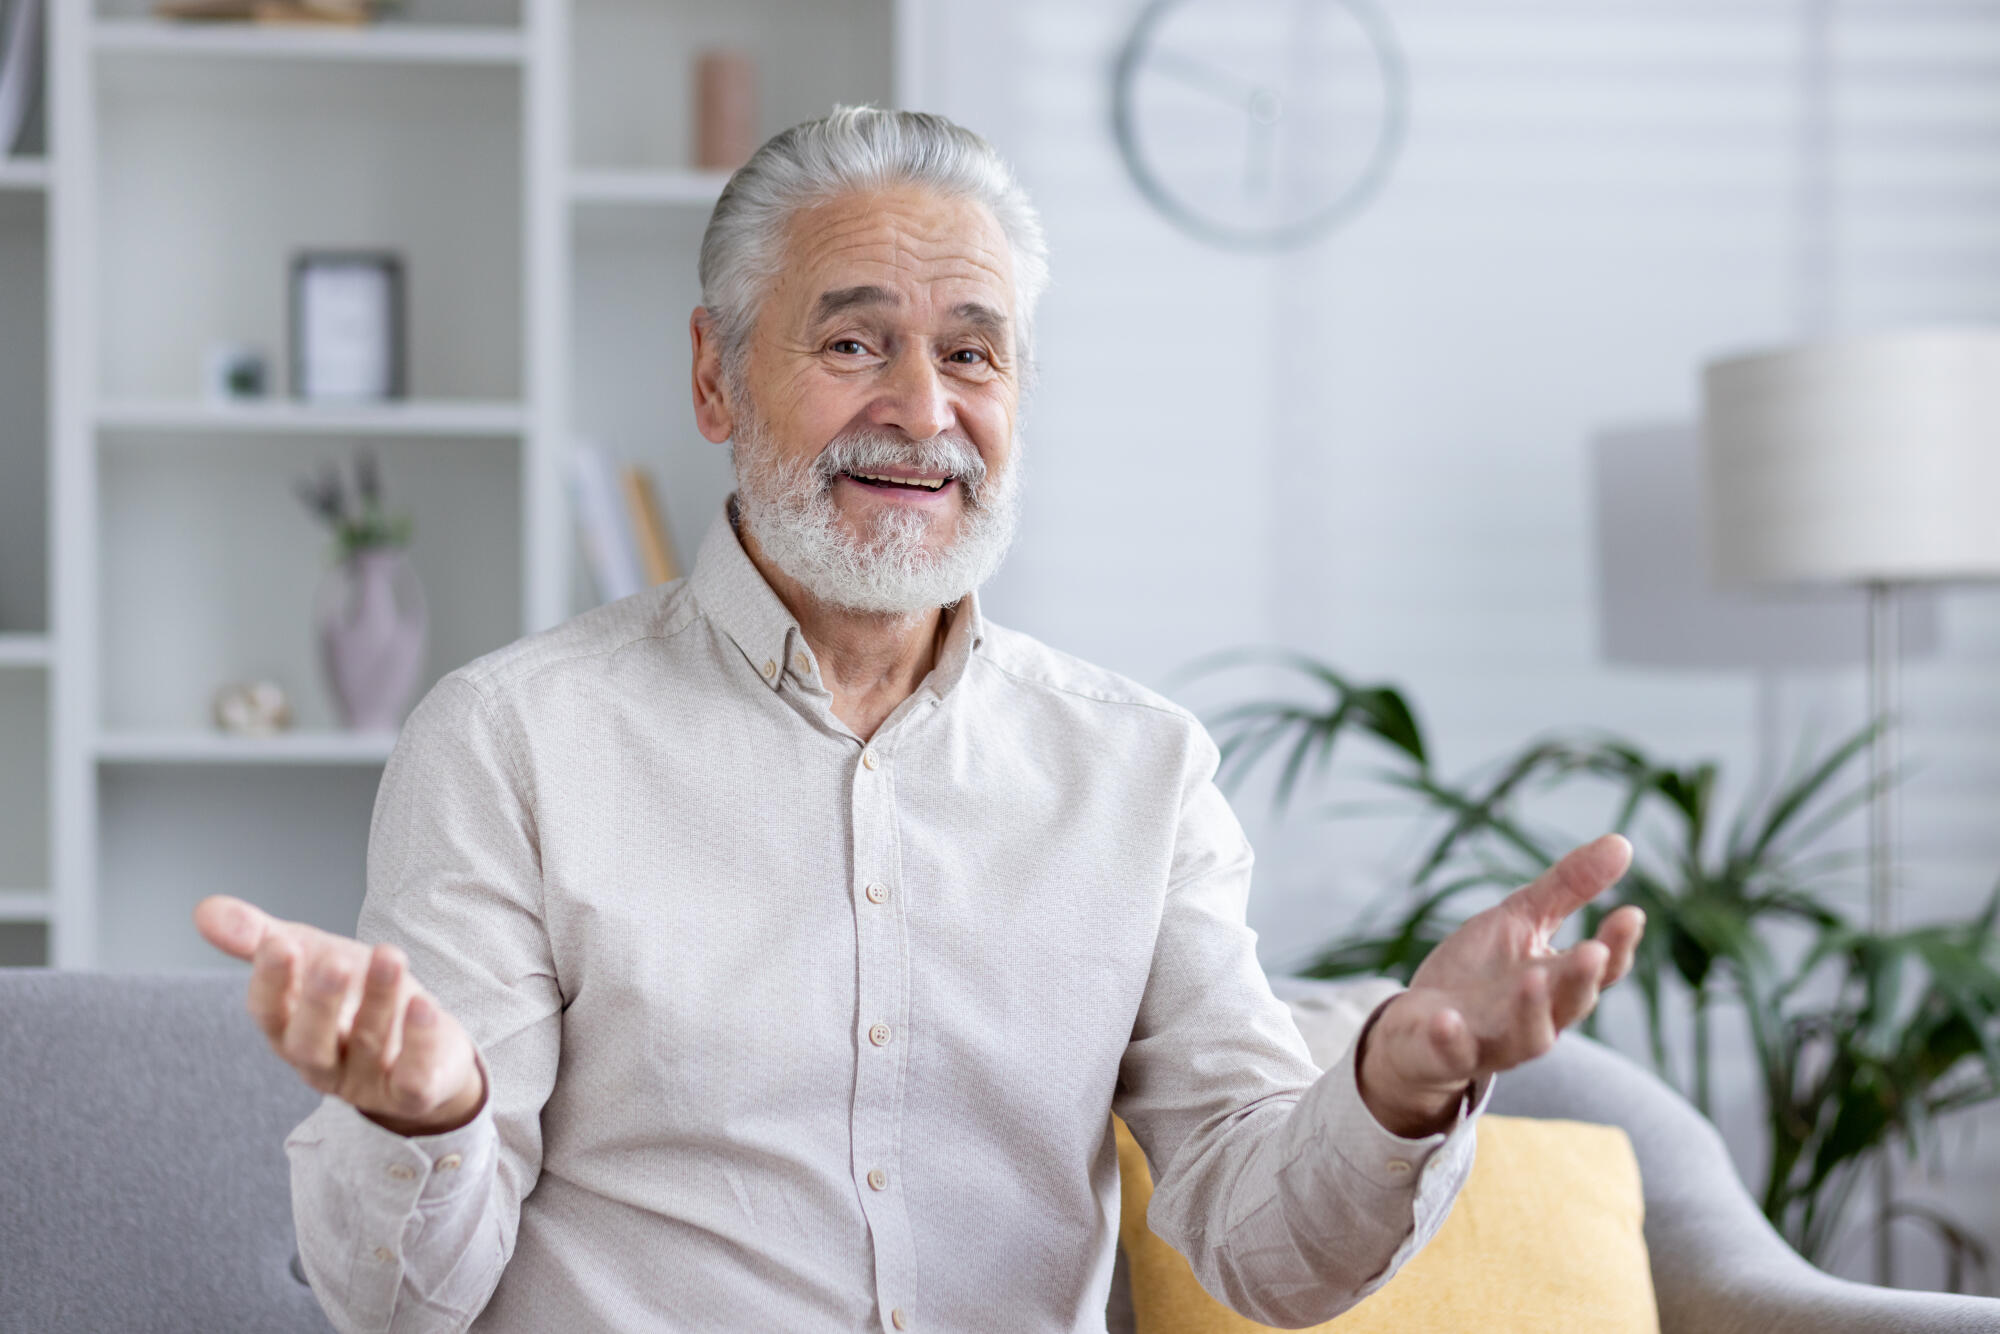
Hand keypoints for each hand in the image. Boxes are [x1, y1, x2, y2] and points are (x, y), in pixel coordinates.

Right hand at [193, 895, 485, 1136]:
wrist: (422, 1037)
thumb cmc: (353, 995)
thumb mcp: (310, 957)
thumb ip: (260, 937)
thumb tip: (203, 909)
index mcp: (289, 1029)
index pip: (268, 1013)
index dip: (271, 983)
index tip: (278, 943)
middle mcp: (322, 1062)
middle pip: (310, 1043)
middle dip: (320, 1003)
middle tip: (335, 960)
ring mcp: (366, 1081)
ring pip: (367, 1047)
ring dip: (379, 1000)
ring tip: (390, 955)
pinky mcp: (412, 1093)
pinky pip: (413, 1081)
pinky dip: (419, 1045)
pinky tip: (426, 1006)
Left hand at [1355, 834, 1644, 1137]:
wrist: (1420, 1026)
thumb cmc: (1481, 973)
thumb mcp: (1520, 920)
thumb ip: (1568, 888)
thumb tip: (1623, 842)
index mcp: (1557, 984)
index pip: (1600, 969)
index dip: (1618, 945)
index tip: (1630, 913)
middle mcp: (1536, 1018)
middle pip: (1570, 1004)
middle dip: (1581, 979)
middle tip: (1593, 951)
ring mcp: (1493, 1040)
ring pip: (1526, 1036)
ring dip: (1530, 1009)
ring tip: (1531, 978)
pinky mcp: (1447, 1053)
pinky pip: (1453, 1053)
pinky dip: (1451, 1039)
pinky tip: (1445, 1019)